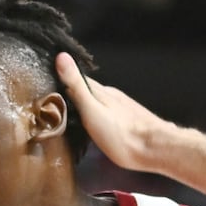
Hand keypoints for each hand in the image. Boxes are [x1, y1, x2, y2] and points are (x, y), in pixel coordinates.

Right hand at [55, 53, 173, 172]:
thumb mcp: (92, 110)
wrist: (156, 149)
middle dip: (75, 96)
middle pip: (90, 92)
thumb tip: (62, 56)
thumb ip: (77, 86)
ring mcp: (124, 109)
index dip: (63, 81)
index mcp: (102, 92)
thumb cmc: (121, 134)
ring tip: (74, 117)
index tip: (49, 85)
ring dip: (88, 107)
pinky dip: (100, 118)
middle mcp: (114, 96)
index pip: (79, 80)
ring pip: (101, 104)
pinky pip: (110, 115)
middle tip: (58, 104)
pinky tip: (97, 128)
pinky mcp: (132, 122)